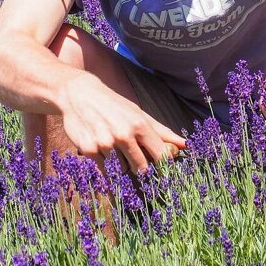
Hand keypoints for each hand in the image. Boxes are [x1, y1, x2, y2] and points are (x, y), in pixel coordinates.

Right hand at [58, 76, 185, 173]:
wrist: (79, 94)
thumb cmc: (114, 105)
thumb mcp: (138, 113)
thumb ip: (162, 132)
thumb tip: (185, 145)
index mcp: (139, 125)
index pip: (160, 156)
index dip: (163, 166)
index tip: (163, 170)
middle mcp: (123, 135)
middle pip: (142, 169)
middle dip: (140, 167)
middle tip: (133, 156)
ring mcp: (105, 144)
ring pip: (122, 170)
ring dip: (120, 164)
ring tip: (113, 146)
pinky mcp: (89, 150)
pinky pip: (104, 171)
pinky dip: (105, 165)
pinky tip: (101, 148)